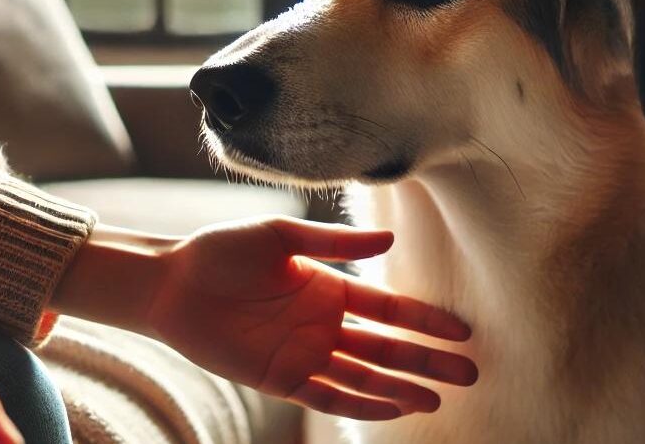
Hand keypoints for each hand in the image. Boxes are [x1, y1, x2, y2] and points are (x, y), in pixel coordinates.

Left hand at [149, 218, 475, 419]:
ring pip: (366, 376)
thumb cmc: (222, 251)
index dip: (425, 319)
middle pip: (386, 347)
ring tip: (441, 399)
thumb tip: (391, 241)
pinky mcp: (282, 379)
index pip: (388, 308)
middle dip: (427, 360)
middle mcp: (323, 323)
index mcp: (327, 287)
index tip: (462, 329)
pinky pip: (330, 397)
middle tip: (471, 371)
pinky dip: (363, 404)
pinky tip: (395, 408)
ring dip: (402, 388)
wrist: (172, 283)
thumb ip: (333, 243)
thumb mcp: (281, 236)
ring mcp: (305, 354)